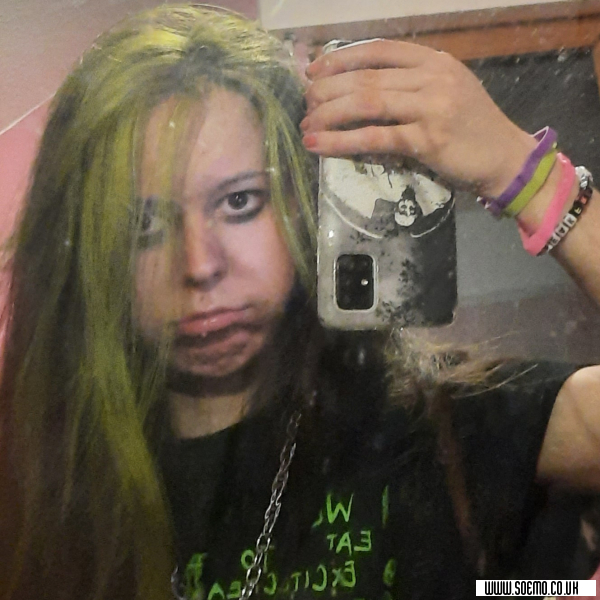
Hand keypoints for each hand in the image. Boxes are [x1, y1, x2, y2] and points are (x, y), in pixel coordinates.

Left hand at [302, 39, 535, 196]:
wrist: (505, 157)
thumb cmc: (472, 127)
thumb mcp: (446, 90)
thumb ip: (410, 83)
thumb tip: (362, 86)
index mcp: (434, 60)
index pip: (378, 50)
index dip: (341, 58)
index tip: (314, 70)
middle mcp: (431, 77)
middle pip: (366, 76)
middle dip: (328, 89)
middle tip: (305, 102)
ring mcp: (430, 107)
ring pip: (366, 102)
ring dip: (329, 113)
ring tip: (306, 124)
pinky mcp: (426, 140)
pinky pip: (375, 137)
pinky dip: (342, 141)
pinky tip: (318, 145)